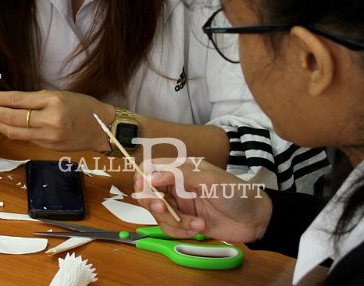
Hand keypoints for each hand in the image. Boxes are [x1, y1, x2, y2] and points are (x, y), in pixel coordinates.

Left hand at [0, 90, 113, 150]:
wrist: (102, 128)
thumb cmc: (83, 106)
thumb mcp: (59, 95)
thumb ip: (35, 100)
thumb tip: (9, 100)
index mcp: (53, 101)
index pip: (18, 100)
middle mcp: (49, 120)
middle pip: (12, 118)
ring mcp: (48, 136)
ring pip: (14, 132)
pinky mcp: (48, 147)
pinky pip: (24, 138)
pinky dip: (12, 131)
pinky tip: (4, 125)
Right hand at [133, 159, 272, 242]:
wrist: (257, 220)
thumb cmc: (236, 193)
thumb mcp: (209, 180)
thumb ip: (179, 176)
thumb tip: (151, 177)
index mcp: (180, 169)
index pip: (151, 168)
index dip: (142, 177)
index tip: (144, 189)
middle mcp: (176, 185)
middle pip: (148, 193)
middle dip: (154, 204)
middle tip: (164, 210)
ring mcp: (179, 205)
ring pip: (158, 214)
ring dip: (174, 222)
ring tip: (197, 224)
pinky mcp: (184, 222)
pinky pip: (169, 228)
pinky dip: (181, 231)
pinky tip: (199, 229)